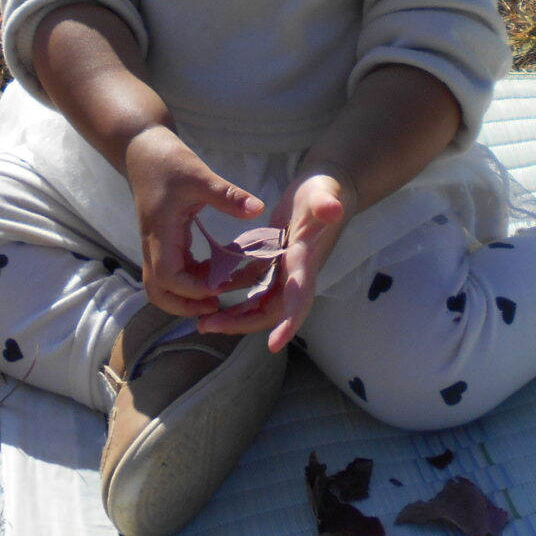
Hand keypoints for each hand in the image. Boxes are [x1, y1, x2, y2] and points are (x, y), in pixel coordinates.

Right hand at [124, 125, 264, 317]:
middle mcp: (154, 246)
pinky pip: (173, 273)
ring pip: (162, 287)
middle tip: (219, 304)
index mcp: (160, 234)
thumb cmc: (168, 162)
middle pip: (159, 293)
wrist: (143, 151)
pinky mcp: (162, 242)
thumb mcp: (198, 175)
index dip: (194, 290)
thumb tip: (257, 209)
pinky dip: (191, 281)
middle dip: (186, 306)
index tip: (223, 288)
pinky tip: (216, 274)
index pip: (169, 278)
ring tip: (219, 295)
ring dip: (187, 297)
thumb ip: (226, 194)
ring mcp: (156, 246)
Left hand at [200, 171, 346, 351]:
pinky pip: (253, 284)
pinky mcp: (274, 261)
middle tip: (208, 326)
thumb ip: (326, 204)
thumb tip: (332, 209)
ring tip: (204, 321)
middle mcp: (296, 273)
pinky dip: (234, 292)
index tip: (274, 344)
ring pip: (260, 301)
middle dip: (243, 323)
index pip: (300, 297)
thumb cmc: (324, 190)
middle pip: (273, 309)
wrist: (328, 191)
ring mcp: (284, 270)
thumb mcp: (323, 194)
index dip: (289, 322)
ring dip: (235, 314)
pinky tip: (210, 293)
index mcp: (306, 261)